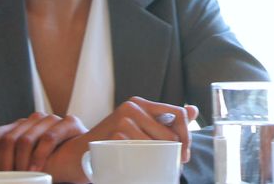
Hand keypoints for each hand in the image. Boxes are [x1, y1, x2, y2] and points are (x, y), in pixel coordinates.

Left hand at [0, 113, 85, 171]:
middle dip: (6, 162)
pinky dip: (40, 156)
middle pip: (9, 139)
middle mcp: (34, 120)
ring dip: (21, 162)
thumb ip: (14, 163)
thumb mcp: (30, 164)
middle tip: (8, 177)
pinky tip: (38, 170)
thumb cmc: (56, 165)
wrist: (88, 159)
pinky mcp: (69, 122)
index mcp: (21, 127)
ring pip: (26, 139)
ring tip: (23, 176)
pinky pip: (49, 138)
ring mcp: (52, 119)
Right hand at [41, 97, 198, 181]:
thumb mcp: (139, 127)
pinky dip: (143, 162)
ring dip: (160, 160)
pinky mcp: (114, 133)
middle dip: (175, 152)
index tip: (184, 153)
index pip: (178, 113)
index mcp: (141, 104)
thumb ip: (165, 119)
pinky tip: (138, 167)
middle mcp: (132, 106)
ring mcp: (122, 118)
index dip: (187, 134)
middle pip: (170, 132)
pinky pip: (141, 150)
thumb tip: (193, 109)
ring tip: (156, 168)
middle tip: (173, 166)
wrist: (80, 152)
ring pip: (156, 143)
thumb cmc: (114, 142)